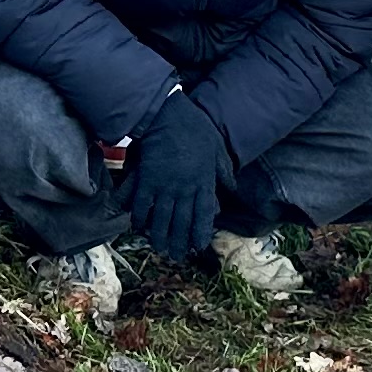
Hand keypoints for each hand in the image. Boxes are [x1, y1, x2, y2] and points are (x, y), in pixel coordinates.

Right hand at [124, 93, 228, 260]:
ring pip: (162, 219)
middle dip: (179, 242)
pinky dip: (139, 217)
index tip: (198, 246)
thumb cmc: (194, 127)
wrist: (167, 114)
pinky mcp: (146, 179)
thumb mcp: (217, 148)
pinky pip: (142, 204)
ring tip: (159, 249)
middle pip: (182, 222)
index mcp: (203, 182)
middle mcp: (185, 189)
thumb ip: (224, 171)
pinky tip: (138, 227)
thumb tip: (233, 188)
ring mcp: (165, 186)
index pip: (204, 215)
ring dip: (159, 236)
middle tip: (176, 257)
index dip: (201, 233)